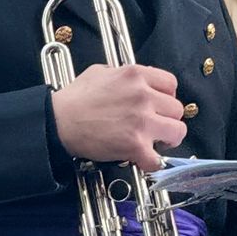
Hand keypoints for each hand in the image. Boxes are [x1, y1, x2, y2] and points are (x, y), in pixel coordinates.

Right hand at [50, 64, 186, 170]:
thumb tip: (134, 81)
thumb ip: (122, 74)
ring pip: (177, 132)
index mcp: (136, 75)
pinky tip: (144, 160)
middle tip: (155, 125)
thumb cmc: (75, 98)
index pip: (171, 84)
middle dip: (167, 118)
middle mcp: (143, 96)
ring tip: (154, 141)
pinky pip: (159, 160)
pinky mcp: (135, 145)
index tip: (159, 105)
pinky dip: (153, 163)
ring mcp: (142, 121)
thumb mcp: (100, 72)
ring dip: (168, 139)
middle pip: (177, 109)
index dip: (167, 97)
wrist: (59, 121)